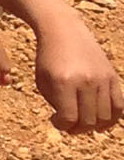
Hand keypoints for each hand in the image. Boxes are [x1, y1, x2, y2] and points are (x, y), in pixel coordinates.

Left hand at [34, 11, 121, 132]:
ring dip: (93, 126)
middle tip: (69, 123)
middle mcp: (86, 80)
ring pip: (105, 117)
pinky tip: (100, 120)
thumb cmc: (48, 58)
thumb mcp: (43, 81)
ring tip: (82, 121)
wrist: (63, 30)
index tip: (55, 119)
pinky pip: (119, 105)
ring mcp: (102, 78)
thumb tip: (72, 125)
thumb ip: (56, 105)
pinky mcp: (112, 76)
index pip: (69, 118)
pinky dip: (112, 118)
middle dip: (76, 129)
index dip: (61, 126)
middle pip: (88, 121)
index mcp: (64, 82)